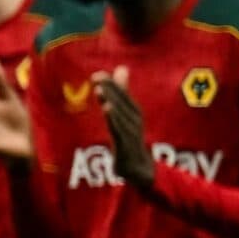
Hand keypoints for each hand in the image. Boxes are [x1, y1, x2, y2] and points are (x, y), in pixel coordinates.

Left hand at [96, 68, 153, 187]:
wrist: (141, 169)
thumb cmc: (131, 138)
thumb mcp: (126, 113)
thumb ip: (121, 92)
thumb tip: (122, 68)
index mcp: (134, 113)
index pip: (123, 96)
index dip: (112, 85)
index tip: (98, 74)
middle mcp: (134, 121)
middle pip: (121, 103)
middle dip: (110, 89)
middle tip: (97, 76)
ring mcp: (131, 133)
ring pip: (119, 115)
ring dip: (110, 102)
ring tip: (99, 90)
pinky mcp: (126, 146)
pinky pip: (119, 131)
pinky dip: (113, 120)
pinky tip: (106, 109)